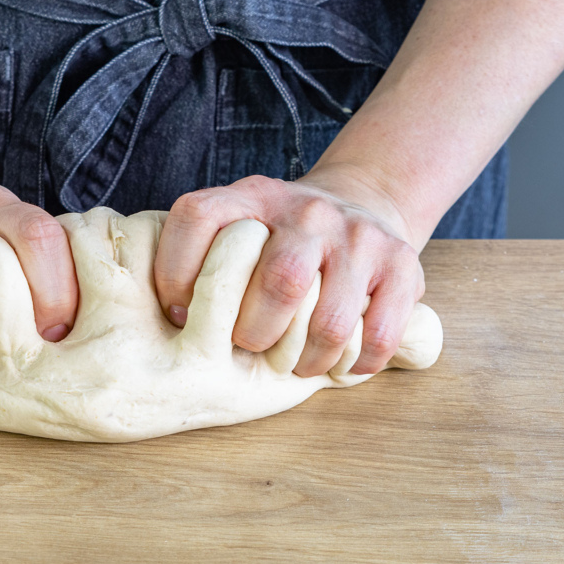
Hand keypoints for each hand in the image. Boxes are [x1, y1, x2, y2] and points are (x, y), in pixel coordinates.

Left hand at [153, 171, 424, 376]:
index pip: (198, 219)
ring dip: (304, 360)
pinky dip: (353, 364)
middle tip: (245, 346)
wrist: (361, 202)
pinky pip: (378, 335)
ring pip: (329, 320)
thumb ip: (197, 253)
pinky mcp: (402, 266)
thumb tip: (161, 319)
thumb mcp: (236, 222)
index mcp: (250, 196)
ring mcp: (358, 237)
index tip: (179, 316)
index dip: (176, 274)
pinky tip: (336, 364)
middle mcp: (306, 211)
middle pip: (277, 282)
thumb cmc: (278, 235)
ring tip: (291, 367)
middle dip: (253, 333)